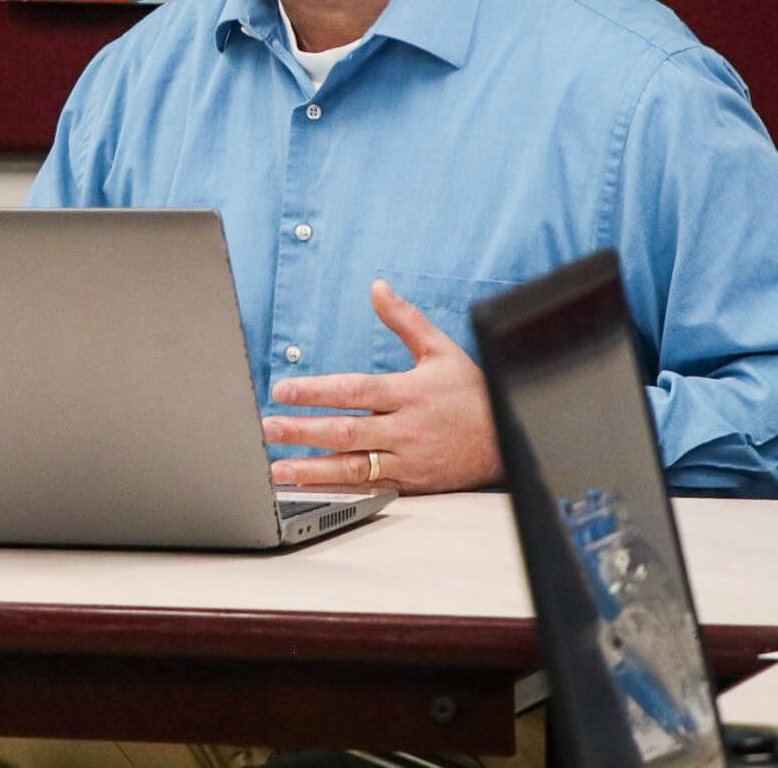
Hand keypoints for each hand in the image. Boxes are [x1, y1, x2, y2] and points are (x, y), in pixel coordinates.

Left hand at [260, 278, 501, 493]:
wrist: (510, 439)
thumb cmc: (472, 393)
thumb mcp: (441, 350)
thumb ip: (405, 320)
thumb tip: (378, 288)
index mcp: (408, 393)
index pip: (354, 391)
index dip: (317, 391)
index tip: (283, 391)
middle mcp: (405, 429)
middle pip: (346, 431)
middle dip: (303, 431)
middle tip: (267, 428)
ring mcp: (407, 459)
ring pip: (353, 466)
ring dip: (312, 469)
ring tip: (277, 469)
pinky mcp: (411, 483)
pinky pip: (369, 487)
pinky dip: (337, 489)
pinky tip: (310, 488)